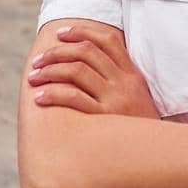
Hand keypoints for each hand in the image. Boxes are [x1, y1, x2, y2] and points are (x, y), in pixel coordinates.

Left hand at [27, 24, 160, 118]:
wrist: (154, 156)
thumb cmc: (138, 130)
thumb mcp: (137, 99)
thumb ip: (119, 81)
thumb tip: (86, 66)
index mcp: (132, 74)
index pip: (107, 40)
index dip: (81, 32)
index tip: (60, 34)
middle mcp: (124, 83)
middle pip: (86, 52)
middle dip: (57, 52)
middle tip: (38, 61)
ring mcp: (115, 100)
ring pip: (76, 70)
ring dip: (49, 71)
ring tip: (33, 78)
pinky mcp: (104, 119)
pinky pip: (73, 98)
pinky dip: (53, 93)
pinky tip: (40, 98)